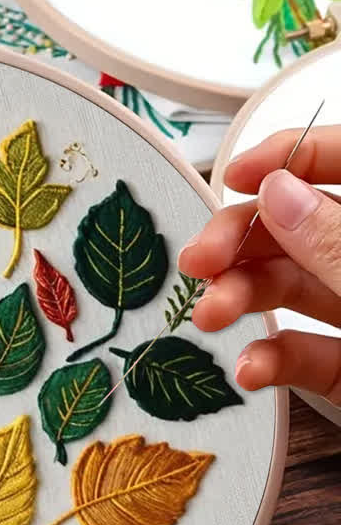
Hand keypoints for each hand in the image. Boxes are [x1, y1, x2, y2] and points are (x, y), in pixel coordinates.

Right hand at [179, 126, 340, 401]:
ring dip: (239, 299)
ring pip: (290, 287)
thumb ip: (336, 243)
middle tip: (196, 260)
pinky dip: (269, 360)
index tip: (234, 173)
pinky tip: (248, 369)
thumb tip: (276, 192)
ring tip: (208, 318)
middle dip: (239, 241)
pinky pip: (304, 353)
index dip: (288, 155)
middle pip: (296, 226)